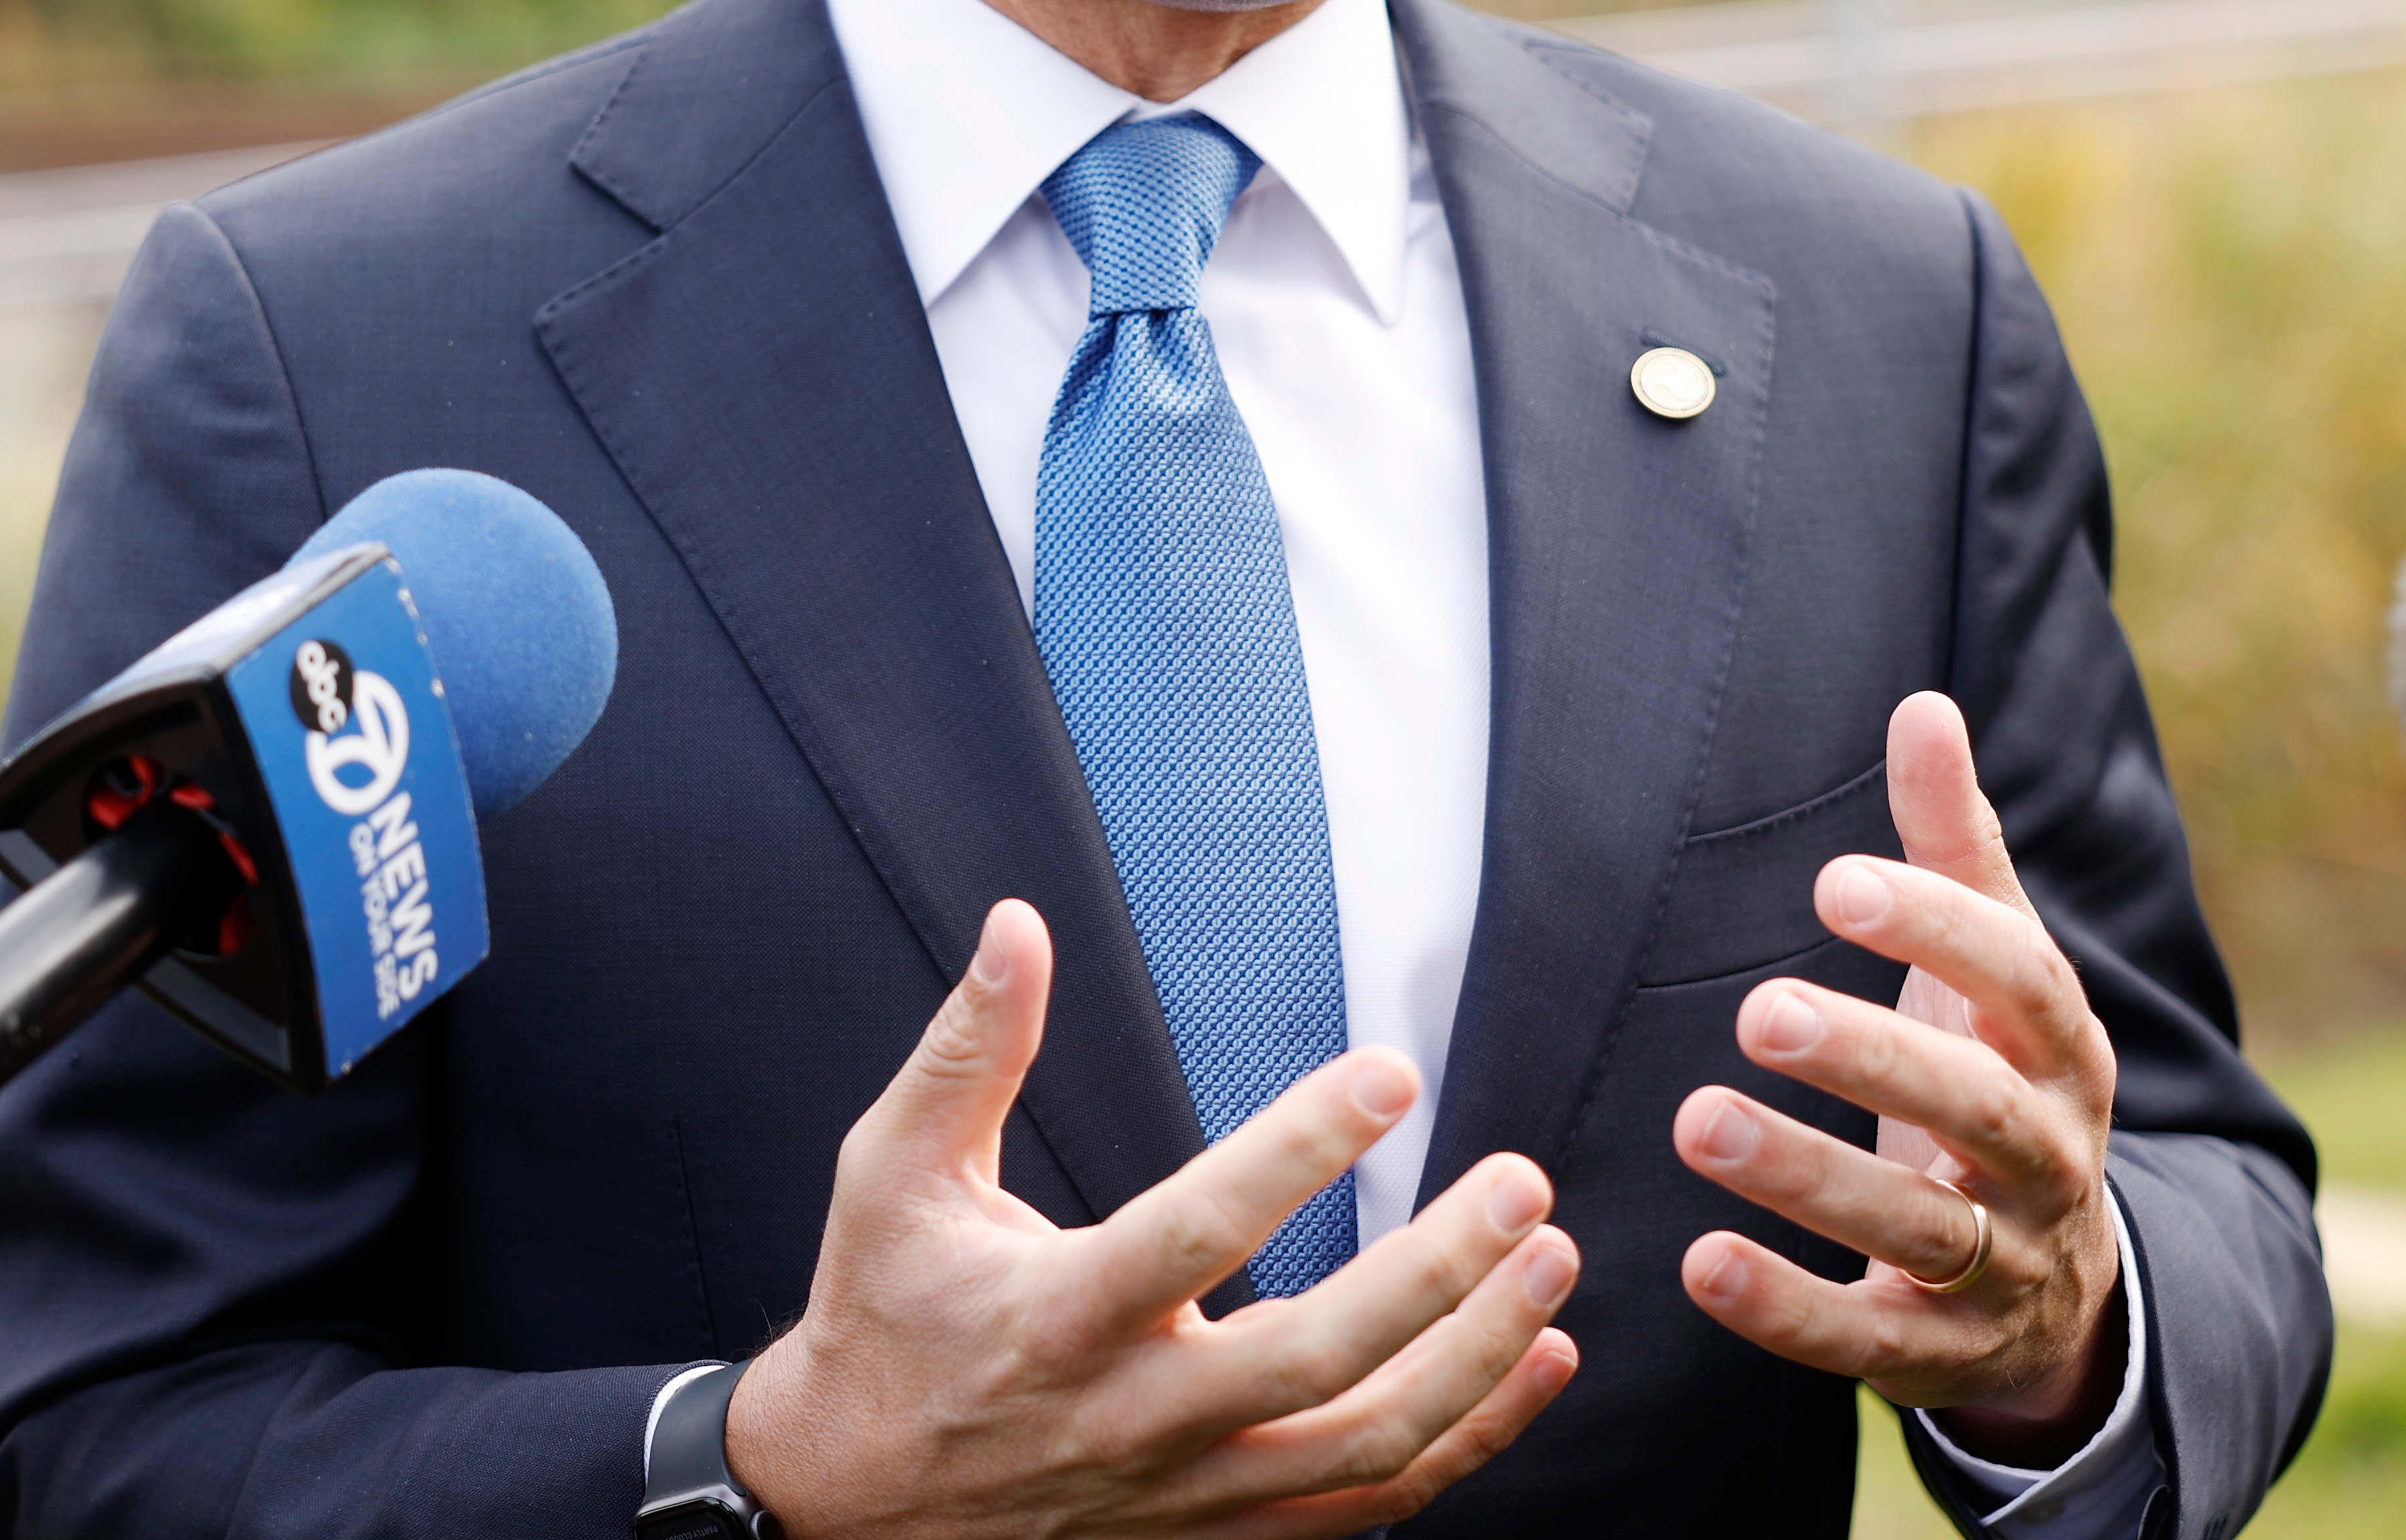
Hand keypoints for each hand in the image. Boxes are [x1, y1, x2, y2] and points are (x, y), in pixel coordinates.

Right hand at [726, 899, 1580, 1537]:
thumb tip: (1020, 926)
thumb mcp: (892, 1173)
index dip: (1299, 1150)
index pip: (1199, 1230)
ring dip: (1477, 1362)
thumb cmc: (883, 1316)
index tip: (1391, 1073)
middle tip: (1522, 1185)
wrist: (853, 1505)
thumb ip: (969, 1051)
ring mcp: (1186, 1495)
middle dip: (1437, 1275)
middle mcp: (1133, 1419)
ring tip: (1552, 1267)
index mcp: (1058, 1315)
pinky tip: (1536, 1365)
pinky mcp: (1219, 1536)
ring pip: (1364, 1450)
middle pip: (1316, 1361)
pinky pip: (1368, 1507)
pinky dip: (1470, 1443)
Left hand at [1672, 691, 2123, 1464]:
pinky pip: (1868, 1342)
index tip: (1833, 879)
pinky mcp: (1943, 1355)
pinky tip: (1698, 1261)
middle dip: (1873, 1061)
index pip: (2020, 980)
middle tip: (1757, 1011)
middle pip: (1976, 1112)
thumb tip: (1924, 706)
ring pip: (1918, 1232)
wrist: (2062, 1286)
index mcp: (2062, 1054)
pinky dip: (1787, 1309)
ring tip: (1698, 1119)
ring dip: (1808, 1179)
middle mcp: (2050, 1161)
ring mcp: (2006, 1267)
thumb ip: (1954, 848)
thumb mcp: (1992, 971)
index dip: (1938, 928)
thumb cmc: (1997, 1082)